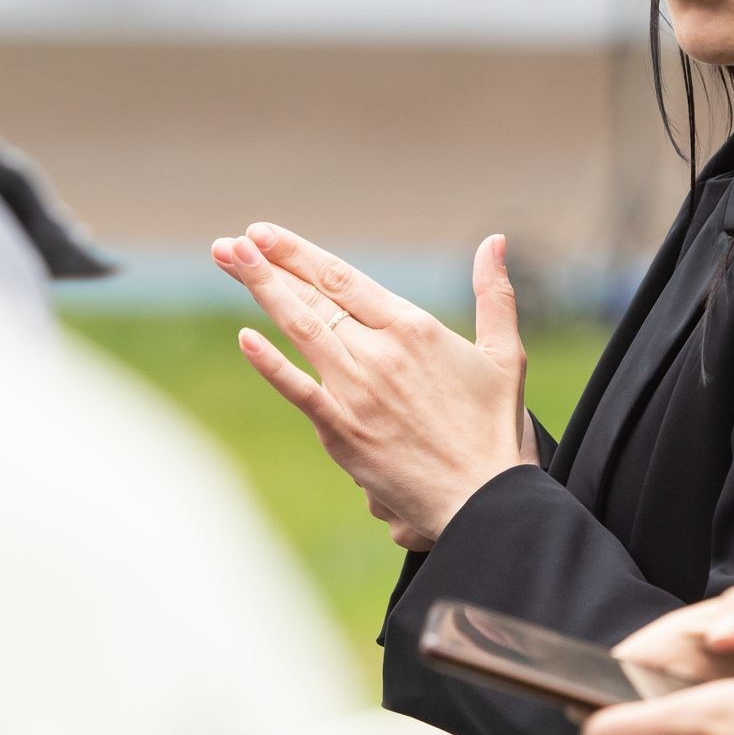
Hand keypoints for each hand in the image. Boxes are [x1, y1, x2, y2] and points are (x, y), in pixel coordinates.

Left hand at [212, 222, 534, 545]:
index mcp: (415, 328)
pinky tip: (244, 338)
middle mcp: (381, 352)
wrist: (487, 501)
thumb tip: (496, 240)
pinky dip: (269, 364)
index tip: (265, 233)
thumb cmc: (497, 431)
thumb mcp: (505, 353)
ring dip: (261, 292)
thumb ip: (494, 294)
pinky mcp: (343, 432)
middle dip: (267, 265)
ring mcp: (357, 392)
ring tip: (228, 261)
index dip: (299, 252)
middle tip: (231, 242)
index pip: (343, 278)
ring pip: (301, 330)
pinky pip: (298, 391)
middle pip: (314, 297)